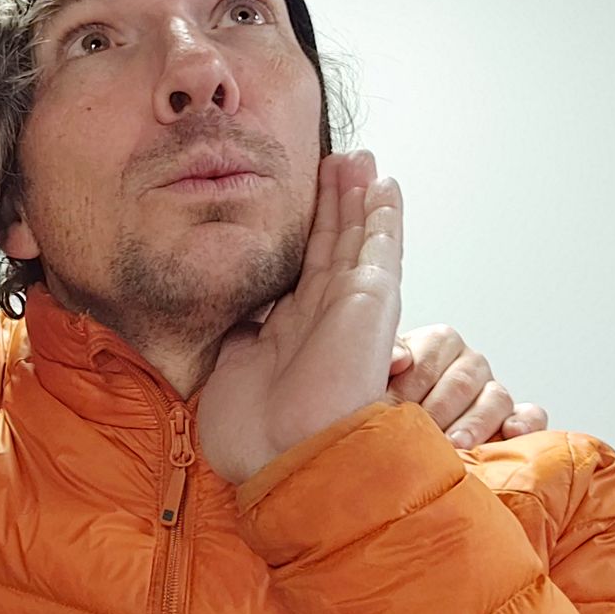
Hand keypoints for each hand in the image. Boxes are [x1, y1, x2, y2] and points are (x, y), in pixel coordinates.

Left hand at [198, 151, 401, 485]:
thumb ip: (239, 331)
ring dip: (359, 196)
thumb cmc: (255, 432)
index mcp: (293, 329)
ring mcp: (351, 306)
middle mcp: (326, 315)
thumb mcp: (233, 364)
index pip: (303, 267)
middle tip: (339, 159)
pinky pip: (381, 247)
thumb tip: (230, 310)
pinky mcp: (373, 301)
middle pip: (334, 242)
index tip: (303, 197)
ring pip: (357, 236)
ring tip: (360, 157)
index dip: (306, 230)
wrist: (284, 455)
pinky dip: (384, 216)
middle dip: (336, 201)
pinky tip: (384, 185)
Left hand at [388, 329, 548, 450]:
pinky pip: (531, 416)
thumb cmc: (376, 402)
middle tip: (419, 433)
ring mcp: (493, 393)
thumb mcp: (372, 371)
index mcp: (438, 344)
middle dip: (438, 410)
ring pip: (496, 398)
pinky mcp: (514, 421)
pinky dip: (526, 424)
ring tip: (455, 444)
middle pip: (463, 380)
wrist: (385, 440)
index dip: (411, 383)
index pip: (433, 355)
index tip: (389, 407)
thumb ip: (384, 355)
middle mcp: (470, 364)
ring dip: (475, 423)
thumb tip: (400, 359)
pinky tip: (510, 434)